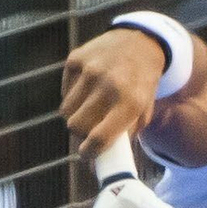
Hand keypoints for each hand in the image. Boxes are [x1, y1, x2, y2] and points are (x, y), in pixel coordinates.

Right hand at [59, 28, 168, 158]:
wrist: (140, 43)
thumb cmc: (141, 86)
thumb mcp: (142, 113)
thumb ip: (123, 138)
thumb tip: (96, 164)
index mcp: (129, 103)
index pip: (100, 137)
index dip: (89, 152)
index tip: (86, 155)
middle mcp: (108, 85)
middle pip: (76, 125)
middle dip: (79, 134)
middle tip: (87, 132)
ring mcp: (90, 70)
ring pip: (66, 111)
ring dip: (74, 116)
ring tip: (88, 110)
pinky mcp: (75, 59)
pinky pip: (64, 92)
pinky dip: (72, 97)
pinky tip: (86, 91)